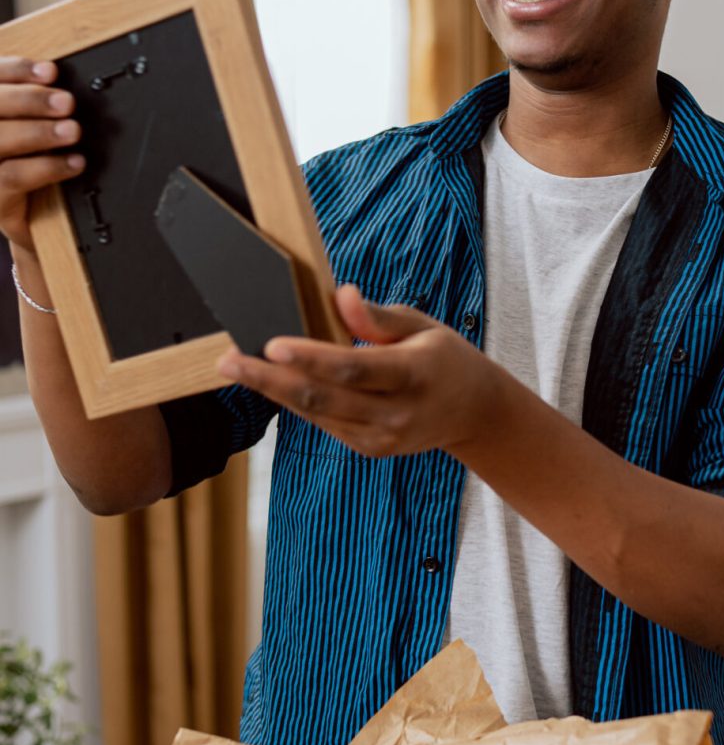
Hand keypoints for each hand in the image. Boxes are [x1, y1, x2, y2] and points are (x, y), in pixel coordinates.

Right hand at [0, 58, 83, 257]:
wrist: (20, 213)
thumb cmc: (20, 161)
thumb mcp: (23, 125)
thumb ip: (27, 101)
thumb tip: (51, 76)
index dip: (16, 70)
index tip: (50, 71)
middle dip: (31, 100)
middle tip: (67, 102)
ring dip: (40, 133)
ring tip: (73, 131)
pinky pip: (13, 177)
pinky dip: (48, 167)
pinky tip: (74, 163)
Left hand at [217, 284, 501, 458]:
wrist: (474, 412)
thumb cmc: (443, 358)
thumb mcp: (422, 325)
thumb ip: (378, 316)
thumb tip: (342, 295)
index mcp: (414, 374)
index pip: (354, 368)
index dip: (310, 358)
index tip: (272, 345)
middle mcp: (397, 413)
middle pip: (323, 397)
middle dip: (270, 379)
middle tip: (229, 361)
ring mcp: (382, 437)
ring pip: (317, 414)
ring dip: (272, 391)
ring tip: (235, 369)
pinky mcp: (370, 449)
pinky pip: (324, 424)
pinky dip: (295, 403)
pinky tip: (269, 384)